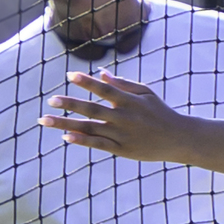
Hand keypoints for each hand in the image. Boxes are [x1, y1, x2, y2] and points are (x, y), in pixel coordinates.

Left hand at [41, 71, 185, 159]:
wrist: (179, 139)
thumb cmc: (160, 112)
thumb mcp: (146, 93)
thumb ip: (122, 84)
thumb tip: (100, 73)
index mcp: (130, 101)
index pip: (105, 90)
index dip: (88, 82)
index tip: (70, 76)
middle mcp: (124, 118)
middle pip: (93, 109)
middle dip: (71, 104)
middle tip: (51, 100)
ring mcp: (123, 135)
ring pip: (90, 128)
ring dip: (66, 124)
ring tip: (44, 120)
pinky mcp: (123, 150)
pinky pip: (99, 145)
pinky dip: (83, 141)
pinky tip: (66, 137)